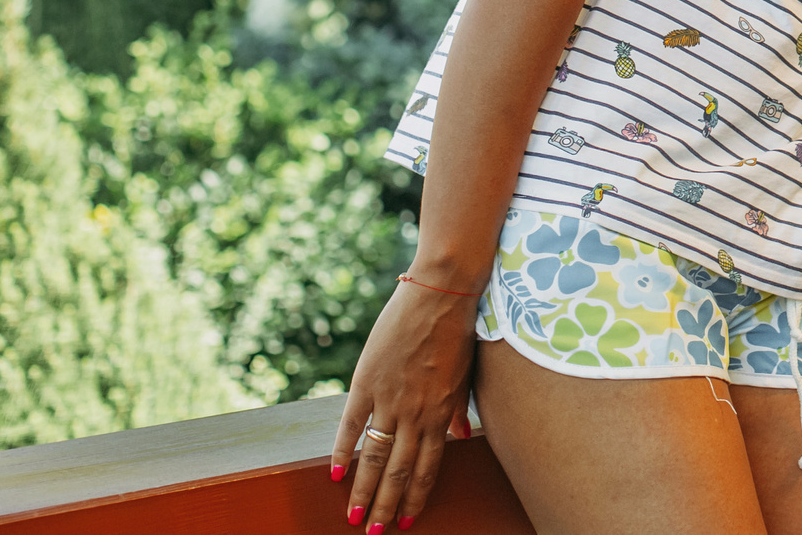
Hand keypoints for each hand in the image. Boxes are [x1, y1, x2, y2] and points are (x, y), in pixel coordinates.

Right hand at [331, 276, 480, 531]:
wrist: (443, 291)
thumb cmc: (458, 330)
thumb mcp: (466, 373)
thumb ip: (459, 409)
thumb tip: (463, 437)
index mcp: (441, 411)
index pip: (427, 465)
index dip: (416, 494)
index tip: (407, 519)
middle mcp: (416, 411)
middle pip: (398, 469)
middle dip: (386, 505)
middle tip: (375, 533)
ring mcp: (390, 397)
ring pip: (374, 456)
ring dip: (364, 490)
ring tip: (354, 518)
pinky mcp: (367, 380)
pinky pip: (351, 424)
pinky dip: (343, 451)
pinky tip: (336, 474)